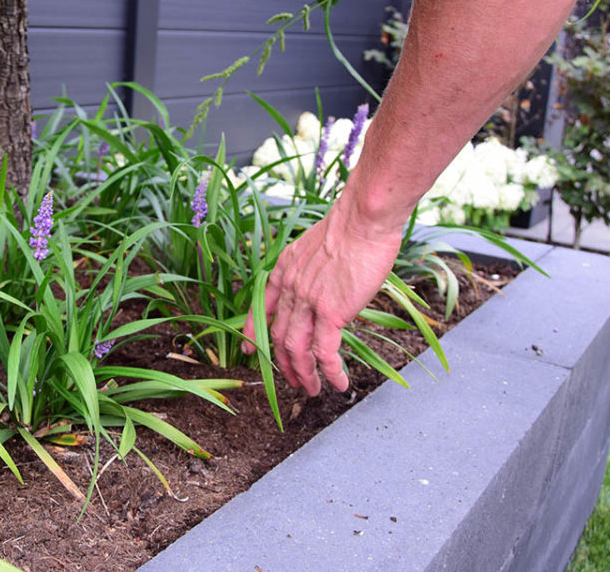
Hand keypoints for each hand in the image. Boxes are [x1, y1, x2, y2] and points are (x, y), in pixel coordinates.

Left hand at [242, 197, 403, 396]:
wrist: (361, 219)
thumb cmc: (351, 227)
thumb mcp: (317, 245)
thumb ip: (313, 268)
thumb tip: (324, 282)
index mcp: (284, 270)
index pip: (261, 307)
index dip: (253, 330)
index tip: (248, 348)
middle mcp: (290, 289)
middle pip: (279, 336)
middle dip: (284, 363)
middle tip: (293, 380)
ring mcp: (308, 302)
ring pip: (297, 350)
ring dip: (304, 374)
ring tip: (311, 389)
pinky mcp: (331, 313)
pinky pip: (325, 352)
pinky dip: (330, 371)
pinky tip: (338, 383)